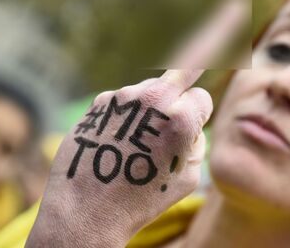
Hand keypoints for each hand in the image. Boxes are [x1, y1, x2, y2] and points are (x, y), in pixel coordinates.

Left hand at [26, 0, 246, 247]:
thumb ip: (196, 142)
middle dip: (179, 96)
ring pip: (148, 89)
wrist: (87, 211)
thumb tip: (191, 123)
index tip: (191, 127)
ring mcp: (122, 97)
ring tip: (137, 143)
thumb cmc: (141, 201)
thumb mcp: (188, 178)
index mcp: (181, 118)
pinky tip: (117, 143)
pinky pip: (122, 101)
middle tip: (171, 119)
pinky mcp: (99, 103)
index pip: (202, 96)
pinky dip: (125, 116)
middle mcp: (152, 99)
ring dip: (150, 106)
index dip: (199, 114)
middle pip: (178, 77)